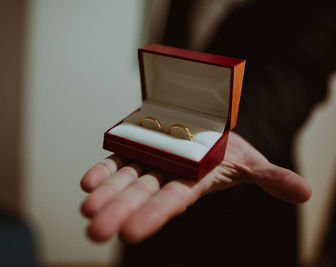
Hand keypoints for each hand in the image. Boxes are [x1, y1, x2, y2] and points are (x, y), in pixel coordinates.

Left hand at [80, 132, 310, 242]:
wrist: (206, 132)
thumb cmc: (228, 151)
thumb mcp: (251, 163)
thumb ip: (270, 178)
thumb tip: (304, 192)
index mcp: (192, 181)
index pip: (172, 201)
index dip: (154, 215)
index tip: (131, 233)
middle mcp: (167, 175)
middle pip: (141, 195)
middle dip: (119, 212)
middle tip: (95, 231)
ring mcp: (149, 162)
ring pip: (125, 180)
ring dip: (104, 195)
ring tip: (86, 211)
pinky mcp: (136, 148)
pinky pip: (118, 159)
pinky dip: (103, 171)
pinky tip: (87, 184)